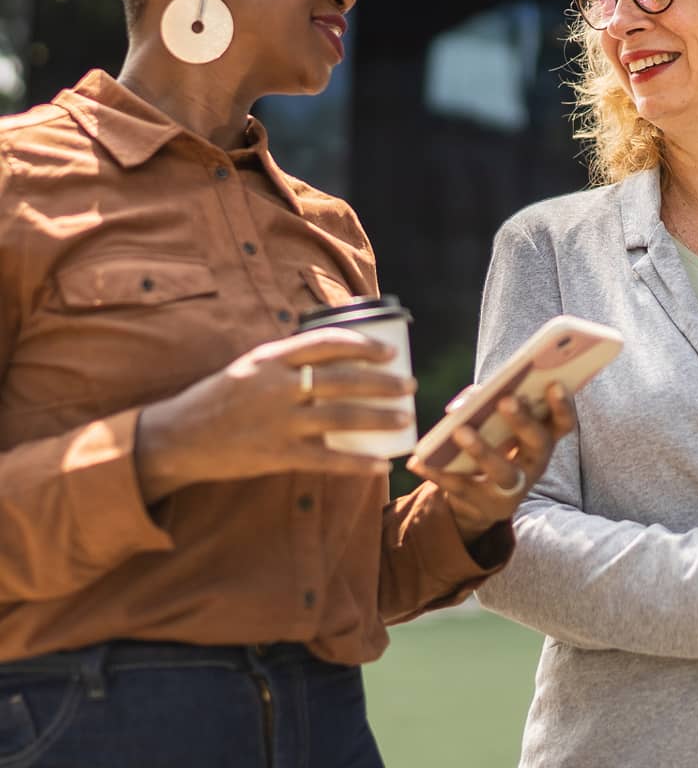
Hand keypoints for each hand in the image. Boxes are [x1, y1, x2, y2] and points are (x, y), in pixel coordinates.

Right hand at [136, 328, 416, 501]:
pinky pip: (326, 459)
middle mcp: (277, 386)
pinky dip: (357, 463)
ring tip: (404, 417)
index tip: (391, 351)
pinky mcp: (276, 455)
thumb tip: (338, 353)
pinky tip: (381, 464)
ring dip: (379, 418)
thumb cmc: (221, 397)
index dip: (364, 345)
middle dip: (383, 383)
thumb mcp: (252, 366)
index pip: (327, 343)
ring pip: (340, 417)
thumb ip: (289, 360)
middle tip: (409, 385)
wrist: (178, 438)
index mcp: (271, 358)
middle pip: (342, 380)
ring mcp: (278, 422)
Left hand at [406, 382, 575, 543]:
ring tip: (459, 430)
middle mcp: (534, 464)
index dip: (563, 405)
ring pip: (502, 470)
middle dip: (523, 421)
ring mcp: (512, 488)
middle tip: (506, 399)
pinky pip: (459, 486)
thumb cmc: (492, 443)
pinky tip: (417, 461)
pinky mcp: (483, 504)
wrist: (479, 499)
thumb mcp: (497, 424)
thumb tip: (469, 399)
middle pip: (537, 443)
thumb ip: (486, 403)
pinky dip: (436, 472)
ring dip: (482, 449)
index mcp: (543, 439)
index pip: (563, 423)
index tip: (554, 383)